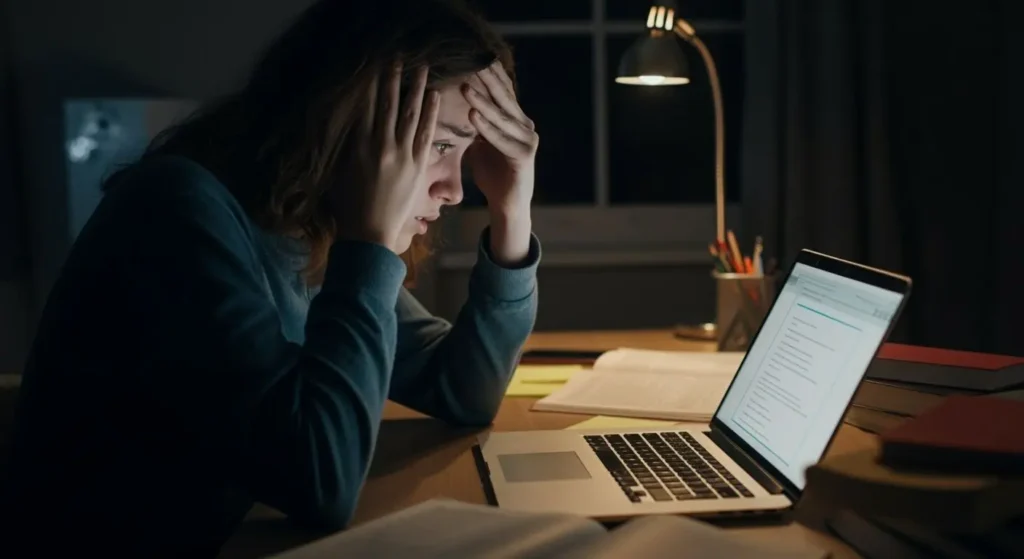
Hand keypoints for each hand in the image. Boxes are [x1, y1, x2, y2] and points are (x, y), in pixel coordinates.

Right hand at [333, 63, 439, 252]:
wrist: (368, 232)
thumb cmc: (348, 204)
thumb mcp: (338, 169)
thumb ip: (346, 144)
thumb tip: (350, 120)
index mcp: (357, 144)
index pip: (365, 105)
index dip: (371, 83)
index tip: (375, 64)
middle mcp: (379, 144)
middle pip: (388, 103)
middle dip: (393, 77)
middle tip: (399, 56)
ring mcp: (399, 154)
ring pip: (409, 113)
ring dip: (416, 88)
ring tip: (422, 68)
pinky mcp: (415, 165)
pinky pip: (426, 134)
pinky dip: (431, 113)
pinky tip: (434, 96)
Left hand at [463, 62, 538, 216]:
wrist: (507, 204)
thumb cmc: (493, 175)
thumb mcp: (480, 144)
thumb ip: (475, 126)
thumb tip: (453, 107)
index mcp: (515, 120)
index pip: (502, 91)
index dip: (488, 74)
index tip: (471, 56)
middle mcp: (525, 126)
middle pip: (504, 98)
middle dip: (486, 80)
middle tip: (470, 61)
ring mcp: (527, 140)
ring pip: (502, 116)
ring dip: (482, 100)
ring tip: (465, 86)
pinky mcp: (524, 156)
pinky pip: (501, 138)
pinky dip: (486, 127)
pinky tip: (472, 114)